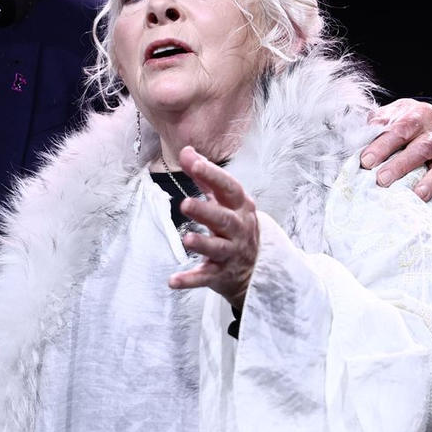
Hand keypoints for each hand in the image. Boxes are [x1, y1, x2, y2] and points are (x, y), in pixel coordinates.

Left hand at [168, 146, 258, 311]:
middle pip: (224, 219)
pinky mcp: (221, 275)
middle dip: (206, 212)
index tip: (192, 162)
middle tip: (185, 204)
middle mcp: (239, 229)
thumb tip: (187, 150)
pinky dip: (190, 280)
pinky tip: (173, 281)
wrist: (257, 267)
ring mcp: (231, 253)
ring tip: (187, 239)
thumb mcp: (226, 201)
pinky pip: (205, 277)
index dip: (211, 175)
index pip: (228, 188)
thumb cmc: (236, 226)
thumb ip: (206, 177)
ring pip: (218, 248)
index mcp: (240, 207)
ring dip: (203, 244)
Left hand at [360, 98, 431, 214]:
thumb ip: (376, 125)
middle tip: (381, 180)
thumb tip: (357, 140)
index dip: (383, 146)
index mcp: (419, 116)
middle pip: (421, 149)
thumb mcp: (391, 115)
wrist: (431, 120)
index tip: (366, 161)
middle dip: (400, 166)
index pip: (401, 129)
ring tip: (417, 196)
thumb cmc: (404, 122)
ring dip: (430, 183)